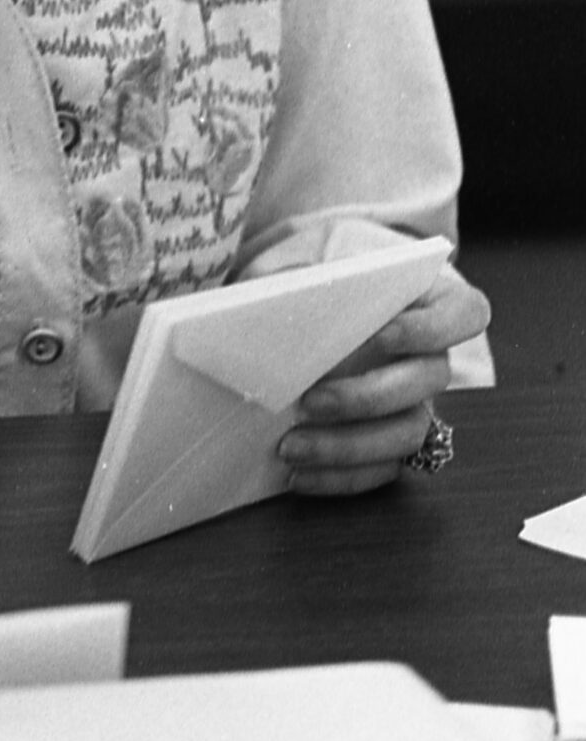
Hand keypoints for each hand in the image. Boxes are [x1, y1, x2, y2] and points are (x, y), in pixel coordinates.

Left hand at [277, 263, 490, 497]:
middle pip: (430, 382)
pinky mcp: (392, 441)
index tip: (381, 334)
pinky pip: (383, 469)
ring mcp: (417, 403)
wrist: (301, 319)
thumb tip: (275, 290)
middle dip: (367, 396)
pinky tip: (298, 475)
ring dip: (348, 446)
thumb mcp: (308, 264)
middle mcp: (430, 357)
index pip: (466, 314)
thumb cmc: (317, 280)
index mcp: (430, 303)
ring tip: (291, 446)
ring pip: (407, 433)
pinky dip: (340, 476)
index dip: (431, 328)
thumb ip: (299, 271)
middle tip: (309, 401)